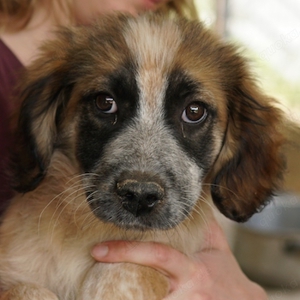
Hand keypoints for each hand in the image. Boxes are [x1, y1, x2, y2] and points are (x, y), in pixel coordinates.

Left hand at [91, 220, 267, 299]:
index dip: (127, 251)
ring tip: (95, 292)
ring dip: (119, 298)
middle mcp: (186, 294)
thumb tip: (187, 201)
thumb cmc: (226, 274)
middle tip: (89, 274)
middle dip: (113, 288)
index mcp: (193, 270)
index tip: (98, 250)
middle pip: (144, 290)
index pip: (158, 255)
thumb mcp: (216, 246)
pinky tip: (117, 296)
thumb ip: (201, 223)